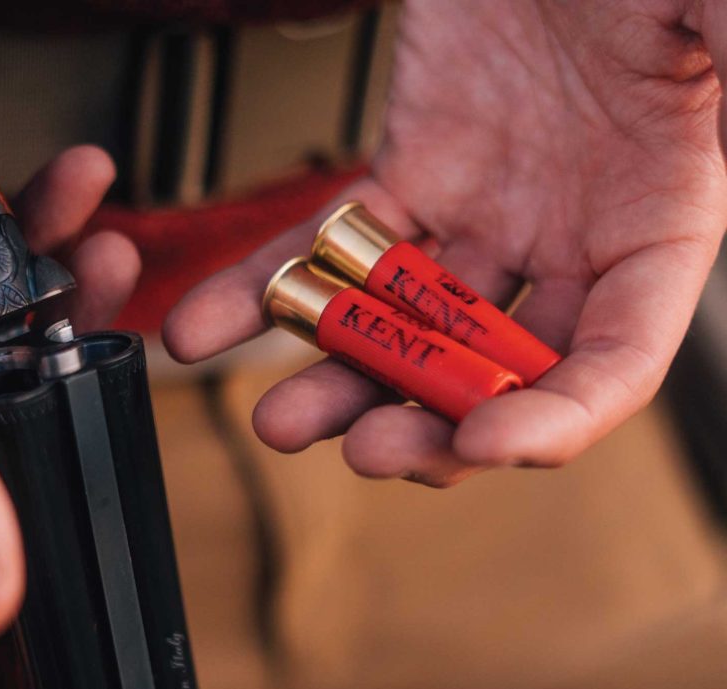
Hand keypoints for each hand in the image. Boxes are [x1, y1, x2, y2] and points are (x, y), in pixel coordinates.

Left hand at [165, 0, 726, 486]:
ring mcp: (480, 217)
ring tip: (278, 421)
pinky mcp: (407, 176)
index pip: (612, 364)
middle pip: (493, 372)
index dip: (554, 420)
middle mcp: (565, 242)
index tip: (483, 440)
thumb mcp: (708, 10)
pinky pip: (332, 245)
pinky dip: (269, 287)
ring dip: (339, 380)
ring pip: (405, 327)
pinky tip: (207, 327)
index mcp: (654, 229)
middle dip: (427, 423)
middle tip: (364, 450)